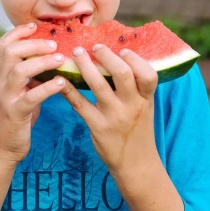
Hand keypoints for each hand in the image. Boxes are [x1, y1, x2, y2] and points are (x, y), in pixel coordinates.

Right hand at [0, 23, 65, 166]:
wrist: (2, 147)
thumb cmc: (16, 117)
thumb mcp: (20, 91)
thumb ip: (30, 75)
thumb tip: (52, 57)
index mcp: (2, 75)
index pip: (3, 45)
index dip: (18, 32)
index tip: (36, 25)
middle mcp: (1, 83)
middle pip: (10, 52)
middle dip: (33, 43)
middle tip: (54, 43)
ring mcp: (6, 98)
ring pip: (19, 71)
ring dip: (42, 62)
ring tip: (61, 59)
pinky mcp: (15, 114)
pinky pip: (31, 97)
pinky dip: (48, 88)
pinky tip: (62, 83)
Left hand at [59, 44, 158, 175]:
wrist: (136, 164)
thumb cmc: (138, 129)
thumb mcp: (145, 107)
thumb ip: (136, 86)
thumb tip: (119, 55)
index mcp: (146, 99)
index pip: (149, 75)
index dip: (135, 59)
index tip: (122, 50)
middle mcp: (132, 106)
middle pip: (122, 74)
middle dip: (106, 56)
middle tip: (95, 46)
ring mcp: (114, 117)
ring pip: (97, 85)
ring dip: (85, 65)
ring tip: (76, 53)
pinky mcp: (97, 127)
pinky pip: (79, 104)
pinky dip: (68, 89)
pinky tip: (60, 79)